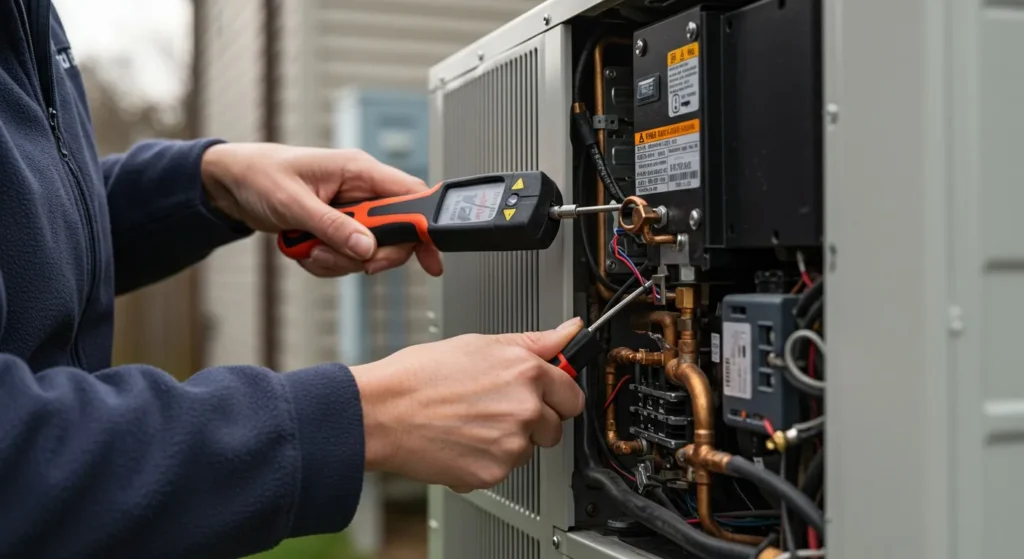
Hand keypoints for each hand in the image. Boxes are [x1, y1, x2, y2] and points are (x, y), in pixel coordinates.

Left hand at [200, 143, 442, 276]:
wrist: (231, 185)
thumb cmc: (259, 175)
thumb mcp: (294, 203)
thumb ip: (334, 227)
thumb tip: (367, 248)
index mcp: (358, 171)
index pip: (410, 197)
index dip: (425, 228)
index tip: (430, 258)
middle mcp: (360, 191)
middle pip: (393, 233)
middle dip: (367, 254)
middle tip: (342, 258)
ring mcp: (350, 212)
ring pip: (368, 250)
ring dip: (340, 261)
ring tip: (309, 250)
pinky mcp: (337, 228)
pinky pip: (348, 256)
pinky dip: (327, 263)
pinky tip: (305, 251)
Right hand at [350, 318, 586, 491]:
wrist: (380, 413)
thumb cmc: (419, 376)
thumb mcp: (479, 345)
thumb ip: (534, 342)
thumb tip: (569, 331)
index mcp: (526, 372)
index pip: (572, 395)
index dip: (556, 395)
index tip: (545, 396)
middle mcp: (525, 409)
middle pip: (554, 427)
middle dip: (533, 421)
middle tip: (495, 408)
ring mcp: (510, 444)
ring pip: (527, 449)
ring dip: (508, 441)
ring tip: (471, 422)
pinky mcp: (493, 472)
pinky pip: (502, 469)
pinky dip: (485, 460)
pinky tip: (461, 441)